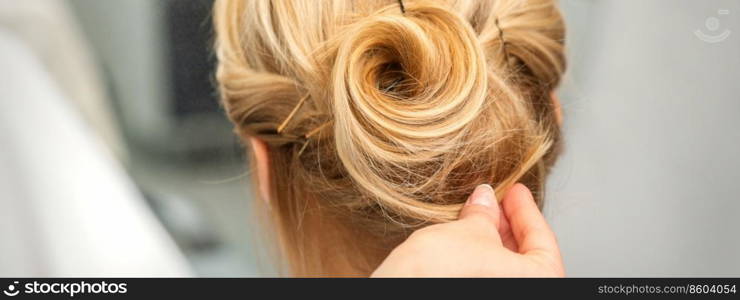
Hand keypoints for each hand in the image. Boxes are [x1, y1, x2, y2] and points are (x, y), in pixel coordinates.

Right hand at [371, 183, 563, 276]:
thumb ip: (486, 214)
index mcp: (541, 281)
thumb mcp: (471, 230)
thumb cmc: (443, 270)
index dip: (525, 209)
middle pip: (525, 259)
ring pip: (504, 271)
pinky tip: (464, 243)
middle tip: (494, 203)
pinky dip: (480, 262)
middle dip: (507, 226)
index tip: (515, 191)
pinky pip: (487, 279)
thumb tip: (485, 201)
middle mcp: (524, 295)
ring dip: (492, 243)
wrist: (402, 289)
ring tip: (474, 219)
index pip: (542, 240)